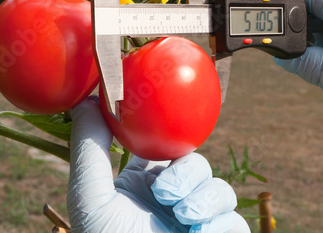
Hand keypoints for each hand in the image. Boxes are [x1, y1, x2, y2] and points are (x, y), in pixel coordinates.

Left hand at [67, 97, 249, 232]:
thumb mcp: (91, 198)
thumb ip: (90, 149)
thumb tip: (88, 102)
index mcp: (141, 185)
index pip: (163, 148)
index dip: (170, 137)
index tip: (169, 126)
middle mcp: (170, 199)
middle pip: (196, 163)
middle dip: (186, 175)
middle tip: (165, 196)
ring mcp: (196, 221)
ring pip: (220, 188)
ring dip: (203, 200)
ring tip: (183, 219)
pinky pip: (234, 221)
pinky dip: (218, 225)